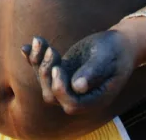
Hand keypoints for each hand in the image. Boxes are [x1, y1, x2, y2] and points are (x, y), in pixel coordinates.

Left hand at [21, 32, 135, 115]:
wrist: (120, 43)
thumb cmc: (116, 50)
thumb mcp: (107, 59)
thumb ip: (93, 72)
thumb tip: (78, 87)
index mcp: (94, 99)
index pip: (71, 104)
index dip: (60, 89)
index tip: (58, 67)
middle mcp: (79, 96)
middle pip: (52, 95)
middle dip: (46, 73)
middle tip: (52, 50)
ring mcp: (69, 84)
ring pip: (45, 82)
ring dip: (38, 62)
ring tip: (40, 40)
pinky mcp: (63, 71)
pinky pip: (43, 69)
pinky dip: (32, 59)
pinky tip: (25, 47)